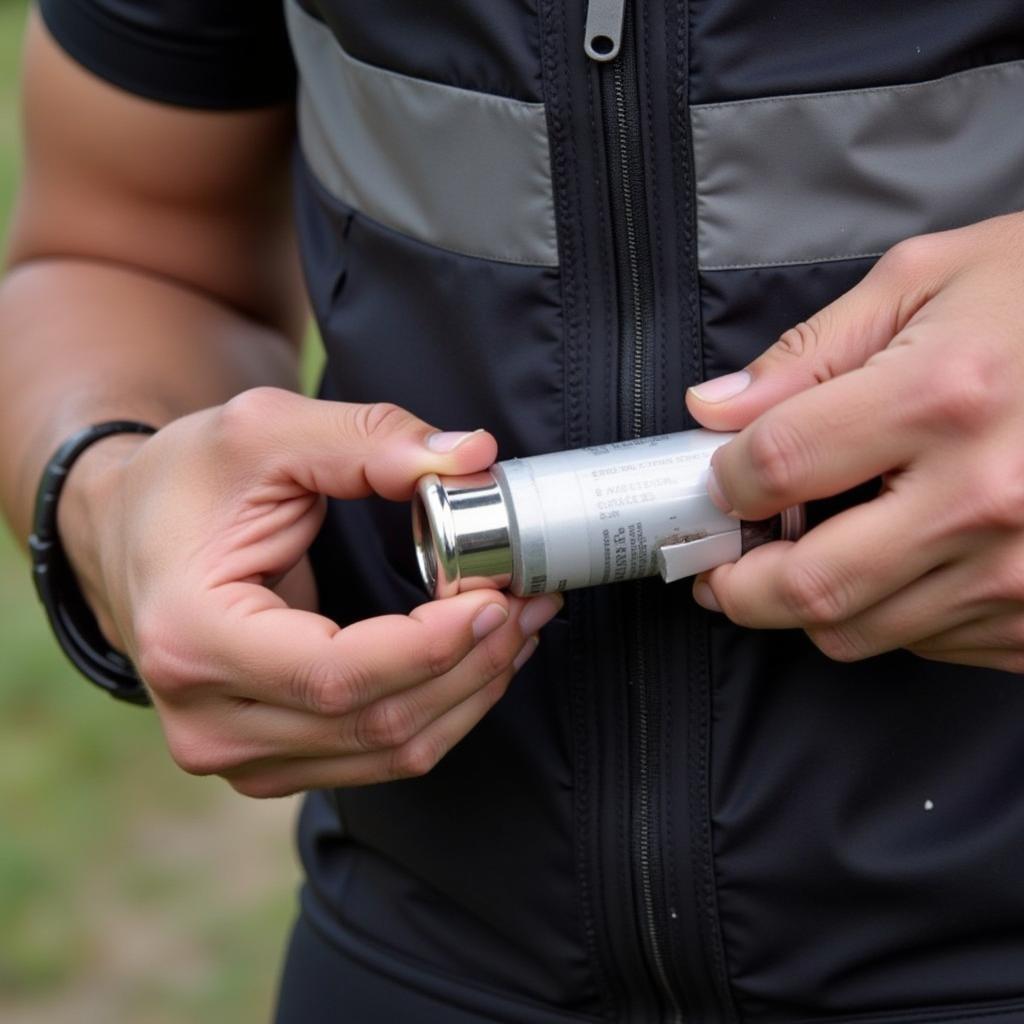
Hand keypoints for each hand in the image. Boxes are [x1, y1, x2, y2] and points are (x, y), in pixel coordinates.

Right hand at [58, 388, 561, 794]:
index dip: (433, 644)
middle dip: (474, 662)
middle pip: (378, 721)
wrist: (128, 532)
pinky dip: (444, 708)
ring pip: (392, 751)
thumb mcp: (264, 431)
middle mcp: (208, 721)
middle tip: (529, 599)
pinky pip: (381, 754)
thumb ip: (369, 440)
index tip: (496, 596)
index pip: (336, 675)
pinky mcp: (272, 759)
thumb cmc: (185, 481)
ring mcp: (238, 755)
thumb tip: (473, 457)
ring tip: (521, 624)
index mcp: (193, 640)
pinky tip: (479, 658)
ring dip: (473, 689)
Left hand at [685, 212, 1023, 672]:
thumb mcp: (927, 280)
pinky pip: (927, 642)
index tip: (720, 482)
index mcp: (943, 398)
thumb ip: (807, 355)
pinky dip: (887, 613)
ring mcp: (1023, 571)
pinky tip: (898, 562)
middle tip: (721, 568)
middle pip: (809, 586)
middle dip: (739, 587)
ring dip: (809, 603)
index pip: (778, 467)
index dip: (724, 481)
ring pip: (859, 630)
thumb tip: (711, 411)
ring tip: (805, 558)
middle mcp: (984, 498)